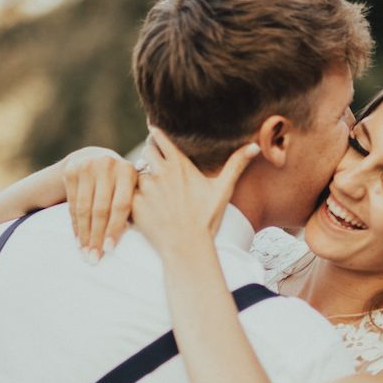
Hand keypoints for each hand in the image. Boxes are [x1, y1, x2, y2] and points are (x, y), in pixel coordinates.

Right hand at [61, 146, 137, 258]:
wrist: (94, 157)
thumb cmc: (121, 183)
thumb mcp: (132, 188)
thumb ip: (134, 206)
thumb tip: (138, 235)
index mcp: (128, 171)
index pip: (121, 205)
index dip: (114, 228)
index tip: (110, 249)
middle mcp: (108, 165)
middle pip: (100, 209)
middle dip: (96, 236)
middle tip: (94, 258)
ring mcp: (87, 166)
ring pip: (84, 208)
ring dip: (84, 234)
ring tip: (85, 253)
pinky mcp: (71, 171)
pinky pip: (72, 204)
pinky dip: (75, 224)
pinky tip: (78, 239)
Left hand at [132, 128, 259, 255]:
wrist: (188, 246)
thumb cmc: (207, 218)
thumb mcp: (223, 189)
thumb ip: (236, 164)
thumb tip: (255, 146)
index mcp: (180, 164)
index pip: (160, 138)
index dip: (158, 137)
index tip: (156, 136)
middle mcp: (160, 172)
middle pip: (146, 151)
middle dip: (150, 157)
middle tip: (157, 170)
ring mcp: (145, 187)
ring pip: (136, 172)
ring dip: (142, 179)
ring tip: (153, 195)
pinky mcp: (133, 203)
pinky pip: (127, 192)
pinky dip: (134, 197)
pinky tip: (145, 208)